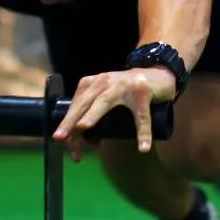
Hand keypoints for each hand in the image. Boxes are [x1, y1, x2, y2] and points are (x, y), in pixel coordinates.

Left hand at [51, 67, 176, 161]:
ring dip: (92, 116)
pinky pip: (141, 115)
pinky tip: (143, 147)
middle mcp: (104, 81)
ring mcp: (124, 85)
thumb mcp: (109, 98)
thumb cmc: (129, 90)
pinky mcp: (142, 92)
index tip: (62, 141)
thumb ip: (98, 115)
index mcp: (94, 84)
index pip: (77, 104)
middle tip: (62, 138)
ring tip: (83, 129)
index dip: (68, 123)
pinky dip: (143, 132)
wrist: (157, 72)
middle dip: (71, 120)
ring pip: (105, 102)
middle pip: (84, 102)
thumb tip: (88, 142)